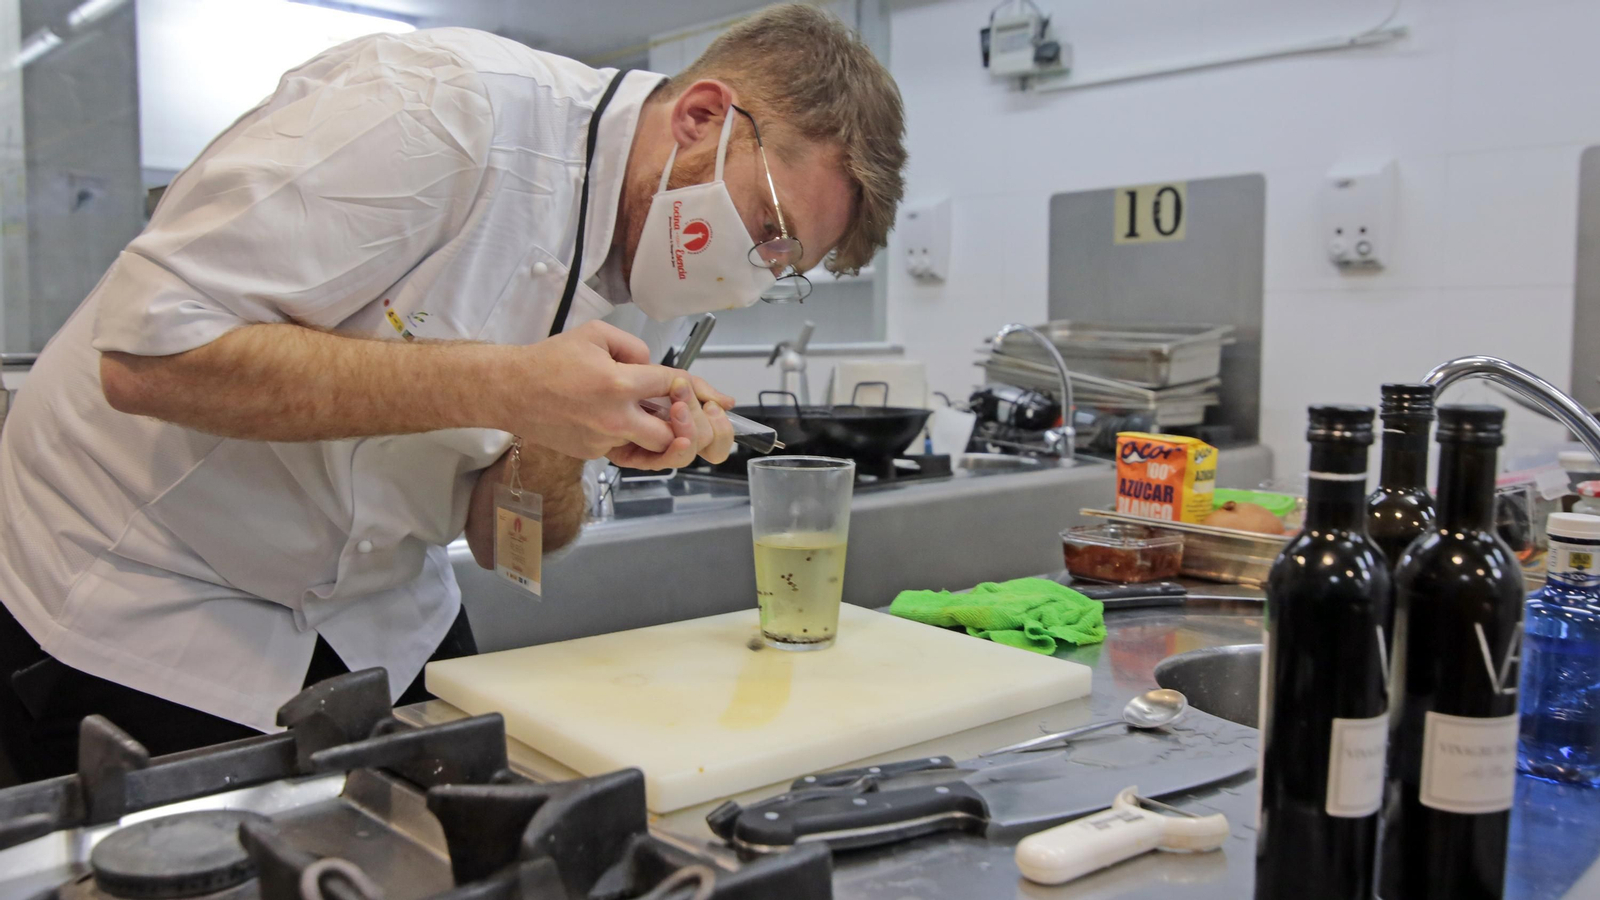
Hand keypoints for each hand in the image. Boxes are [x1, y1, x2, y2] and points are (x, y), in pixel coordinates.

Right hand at [501, 321, 733, 460]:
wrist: (511, 390)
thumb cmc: (550, 360)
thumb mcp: (595, 334)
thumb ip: (634, 346)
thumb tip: (652, 367)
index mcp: (618, 384)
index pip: (674, 387)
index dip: (699, 389)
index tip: (718, 399)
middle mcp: (615, 418)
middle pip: (672, 436)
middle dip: (685, 426)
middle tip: (685, 414)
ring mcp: (603, 440)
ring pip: (650, 448)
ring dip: (660, 436)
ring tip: (658, 417)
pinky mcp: (592, 454)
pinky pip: (624, 450)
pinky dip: (631, 438)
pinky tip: (625, 420)